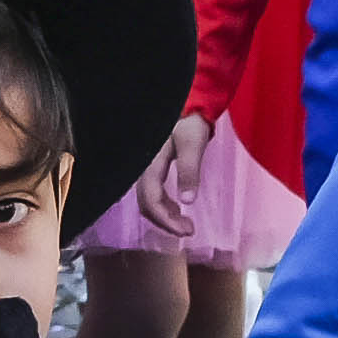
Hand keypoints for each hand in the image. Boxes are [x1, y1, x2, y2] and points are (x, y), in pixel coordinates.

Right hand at [135, 113, 215, 232]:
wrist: (188, 106)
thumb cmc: (189, 123)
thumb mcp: (192, 145)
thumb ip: (189, 171)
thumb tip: (187, 202)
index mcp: (151, 164)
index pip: (151, 200)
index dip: (166, 220)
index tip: (185, 231)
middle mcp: (145, 169)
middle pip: (147, 204)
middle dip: (166, 222)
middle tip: (189, 231)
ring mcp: (148, 169)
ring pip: (149, 201)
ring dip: (165, 216)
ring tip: (186, 225)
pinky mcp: (154, 169)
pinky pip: (154, 194)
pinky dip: (165, 207)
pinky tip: (179, 210)